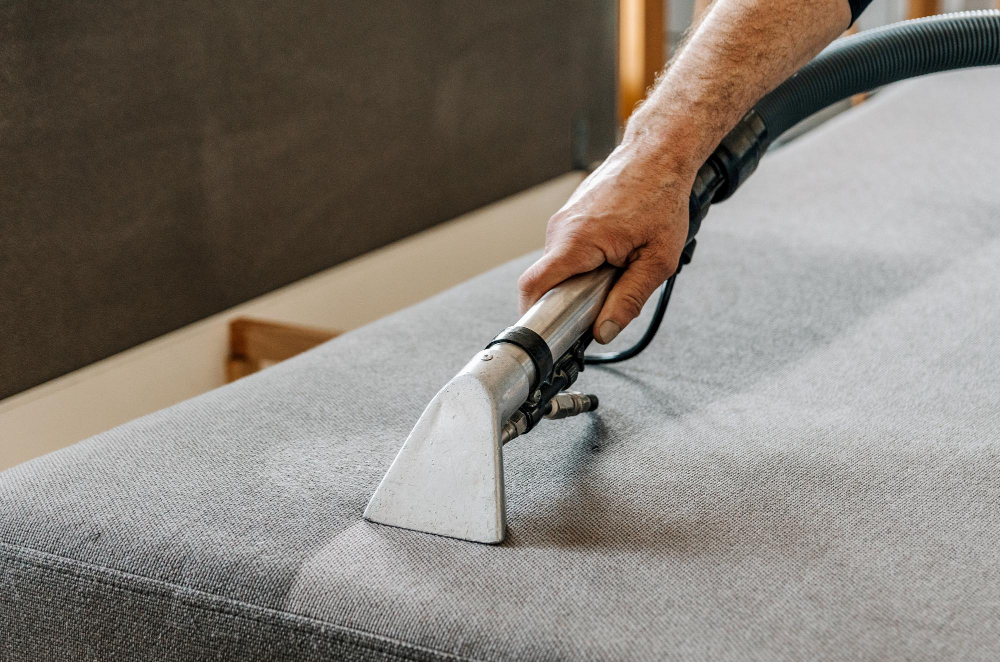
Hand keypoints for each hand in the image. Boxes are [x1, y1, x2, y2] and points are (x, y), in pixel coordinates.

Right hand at [517, 142, 695, 343]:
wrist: (659, 152)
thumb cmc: (661, 196)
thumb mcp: (658, 259)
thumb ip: (629, 299)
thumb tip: (604, 332)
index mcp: (577, 240)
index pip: (533, 286)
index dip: (532, 315)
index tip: (547, 335)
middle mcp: (561, 228)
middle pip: (547, 280)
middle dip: (570, 299)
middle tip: (603, 303)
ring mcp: (563, 220)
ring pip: (560, 266)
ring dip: (582, 278)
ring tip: (617, 269)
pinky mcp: (571, 216)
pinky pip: (569, 250)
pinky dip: (586, 261)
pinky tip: (615, 253)